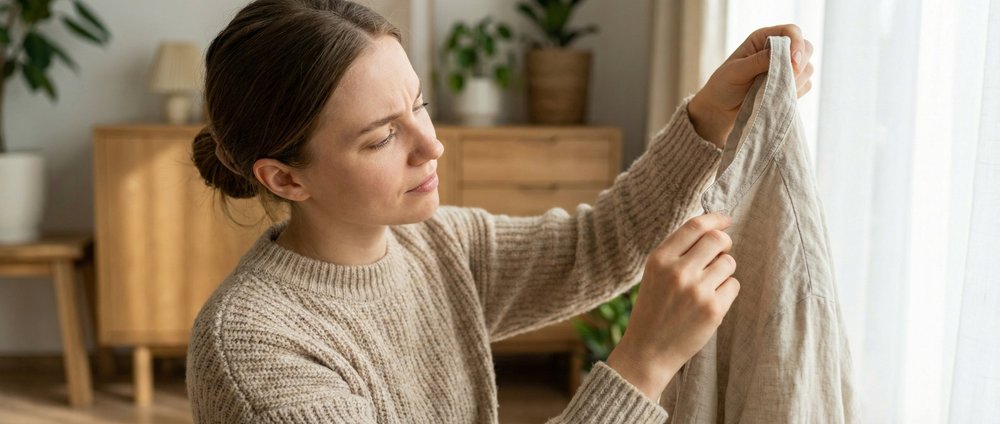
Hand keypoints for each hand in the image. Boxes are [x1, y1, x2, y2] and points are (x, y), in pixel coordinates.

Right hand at [606, 213, 739, 400]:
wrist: (648, 351)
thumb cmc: (653, 309)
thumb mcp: (655, 274)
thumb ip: (678, 252)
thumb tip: (714, 231)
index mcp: (660, 259)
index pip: (695, 226)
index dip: (715, 219)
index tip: (726, 220)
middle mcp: (678, 271)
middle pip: (718, 240)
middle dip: (725, 244)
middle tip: (721, 253)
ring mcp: (697, 291)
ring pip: (729, 263)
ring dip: (724, 270)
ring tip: (709, 285)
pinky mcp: (713, 309)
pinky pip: (733, 285)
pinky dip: (726, 291)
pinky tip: (709, 303)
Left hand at [689, 24, 814, 147]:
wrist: (720, 110)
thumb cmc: (723, 86)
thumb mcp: (736, 71)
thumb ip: (759, 61)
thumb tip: (784, 54)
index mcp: (763, 39)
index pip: (791, 32)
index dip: (797, 43)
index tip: (794, 62)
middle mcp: (777, 50)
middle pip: (806, 48)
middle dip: (799, 64)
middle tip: (784, 80)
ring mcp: (785, 68)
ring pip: (807, 69)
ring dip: (795, 81)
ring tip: (772, 92)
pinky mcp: (789, 85)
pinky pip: (805, 86)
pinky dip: (796, 93)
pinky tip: (777, 98)